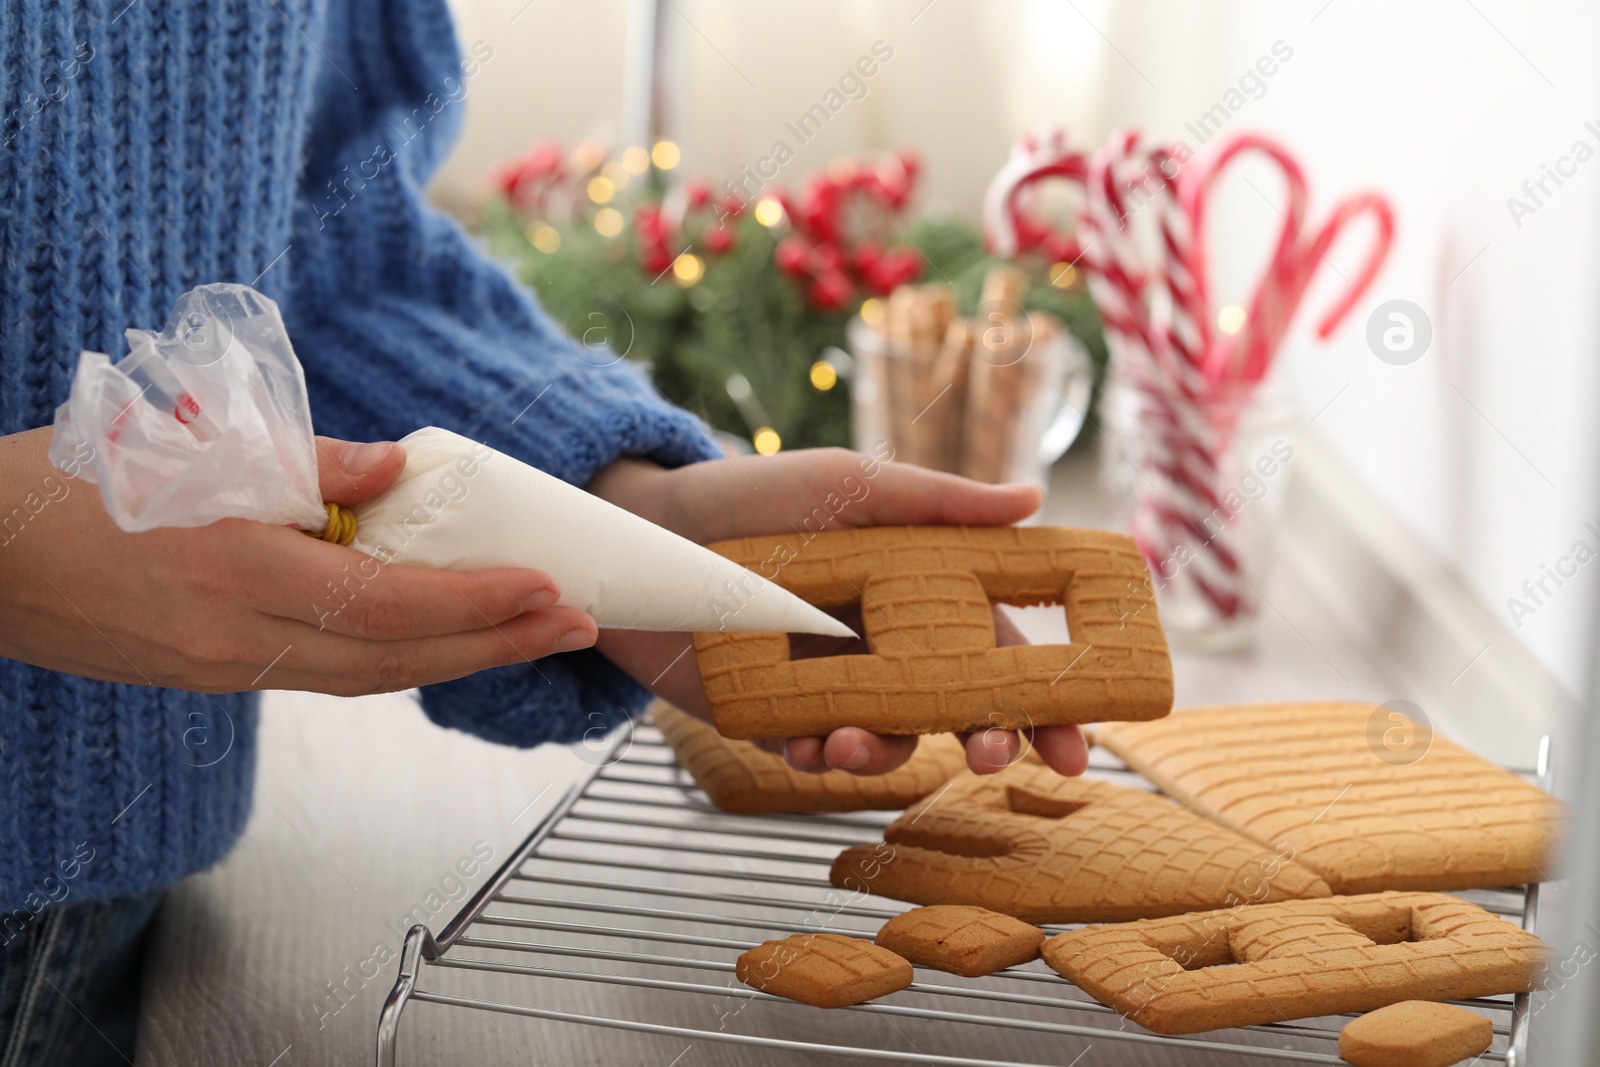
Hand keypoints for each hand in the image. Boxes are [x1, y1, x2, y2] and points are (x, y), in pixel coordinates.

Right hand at [0, 427, 597, 694]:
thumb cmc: (68, 483)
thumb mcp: (188, 447)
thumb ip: (305, 462)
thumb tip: (399, 471)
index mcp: (237, 572)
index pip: (390, 601)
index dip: (479, 602)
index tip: (551, 591)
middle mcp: (239, 641)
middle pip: (396, 659)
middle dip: (497, 646)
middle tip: (577, 626)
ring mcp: (223, 671)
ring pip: (366, 677)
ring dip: (455, 658)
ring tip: (527, 635)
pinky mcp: (210, 678)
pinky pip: (325, 675)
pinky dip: (392, 658)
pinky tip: (434, 638)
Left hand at [589, 447, 1089, 778]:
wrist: (636, 537)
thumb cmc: (745, 497)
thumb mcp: (846, 486)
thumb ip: (937, 502)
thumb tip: (1035, 496)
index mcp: (915, 587)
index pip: (1000, 646)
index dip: (1046, 696)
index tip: (1077, 743)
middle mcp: (884, 641)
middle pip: (960, 706)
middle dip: (988, 740)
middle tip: (992, 758)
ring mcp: (831, 682)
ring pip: (889, 740)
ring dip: (885, 755)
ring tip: (845, 743)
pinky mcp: (774, 717)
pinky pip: (814, 754)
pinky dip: (818, 759)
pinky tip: (804, 745)